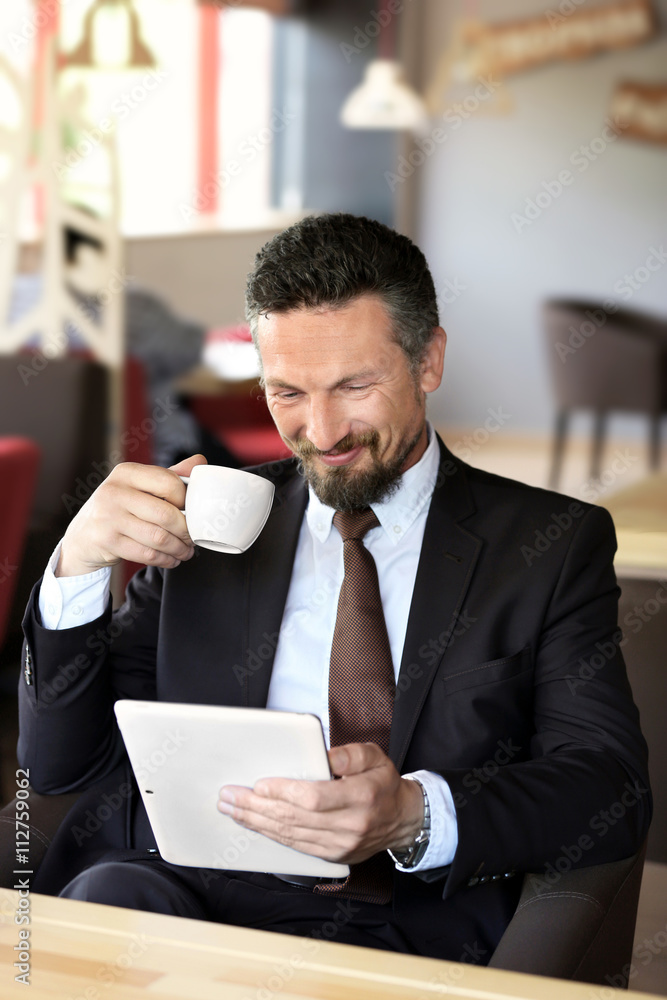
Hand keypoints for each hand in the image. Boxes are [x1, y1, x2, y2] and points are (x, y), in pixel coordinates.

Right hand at [56, 455, 207, 576]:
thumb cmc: (119, 509)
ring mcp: (108, 517)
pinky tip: (171, 559)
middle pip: (166, 514)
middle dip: (186, 531)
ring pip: (159, 538)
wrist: (82, 537)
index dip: (187, 501)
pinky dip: (165, 560)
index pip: (169, 483)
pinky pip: (147, 554)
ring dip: (178, 549)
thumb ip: (169, 475)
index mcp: (126, 472)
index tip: (192, 512)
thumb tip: (200, 462)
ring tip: (185, 551)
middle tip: (193, 539)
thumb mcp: (140, 487)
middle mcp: (114, 491)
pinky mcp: (107, 541)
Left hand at [216, 742, 423, 863]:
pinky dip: (271, 835)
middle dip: (257, 807)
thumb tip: (323, 755)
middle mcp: (350, 826)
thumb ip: (350, 754)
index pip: (315, 798)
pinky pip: (295, 846)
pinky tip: (254, 824)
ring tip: (232, 809)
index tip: (260, 784)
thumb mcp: (375, 757)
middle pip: (294, 819)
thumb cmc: (384, 784)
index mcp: (361, 797)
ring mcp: (339, 846)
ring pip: (290, 835)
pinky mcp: (332, 857)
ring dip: (257, 822)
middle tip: (230, 796)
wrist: (402, 820)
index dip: (284, 793)